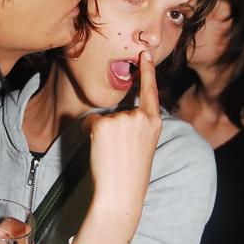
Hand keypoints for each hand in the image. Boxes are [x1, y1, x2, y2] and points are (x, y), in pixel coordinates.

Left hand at [86, 51, 160, 225]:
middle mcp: (139, 116)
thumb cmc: (131, 172)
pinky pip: (90, 123)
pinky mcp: (102, 124)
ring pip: (103, 118)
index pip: (150, 91)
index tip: (145, 52)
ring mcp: (121, 119)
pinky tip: (101, 150)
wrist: (121, 192)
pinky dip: (90, 134)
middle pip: (118, 111)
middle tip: (120, 153)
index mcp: (154, 121)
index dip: (148, 70)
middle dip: (112, 129)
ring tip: (113, 154)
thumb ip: (138, 123)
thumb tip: (115, 113)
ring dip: (102, 133)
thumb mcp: (144, 143)